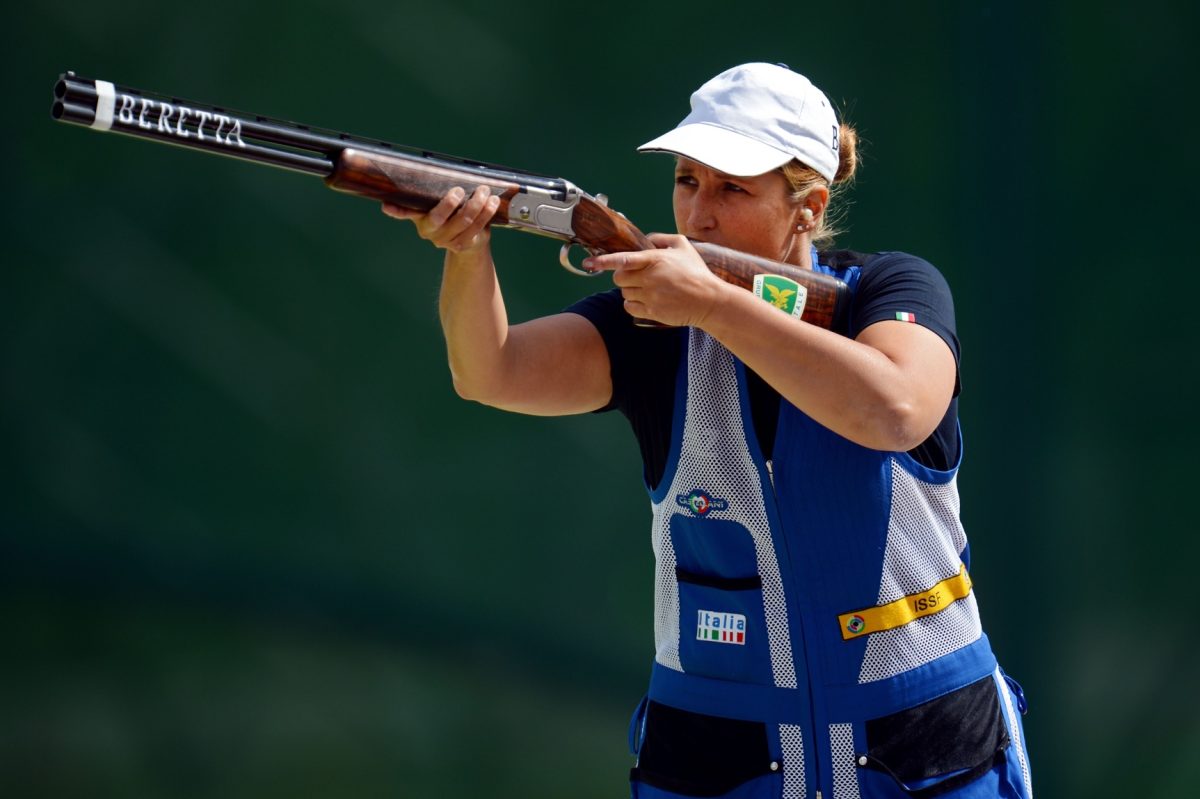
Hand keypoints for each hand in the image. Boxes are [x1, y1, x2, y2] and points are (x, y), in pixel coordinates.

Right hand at [381, 185, 500, 254]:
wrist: (467, 241)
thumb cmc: (451, 213)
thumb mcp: (437, 204)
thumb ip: (428, 193)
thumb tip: (413, 173)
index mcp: (420, 219)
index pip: (406, 213)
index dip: (396, 211)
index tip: (386, 206)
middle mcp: (430, 232)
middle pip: (439, 218)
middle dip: (449, 203)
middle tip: (459, 190)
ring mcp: (447, 241)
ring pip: (463, 222)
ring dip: (476, 205)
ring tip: (484, 190)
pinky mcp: (464, 245)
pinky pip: (477, 228)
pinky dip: (487, 213)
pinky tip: (493, 203)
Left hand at [583, 234, 729, 327]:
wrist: (709, 300)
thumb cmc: (696, 272)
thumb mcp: (683, 246)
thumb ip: (661, 239)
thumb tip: (644, 241)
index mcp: (656, 260)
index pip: (624, 259)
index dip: (604, 261)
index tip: (589, 263)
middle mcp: (650, 278)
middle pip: (619, 278)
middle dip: (623, 276)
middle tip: (638, 276)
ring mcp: (650, 296)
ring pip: (624, 292)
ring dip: (631, 290)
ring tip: (649, 288)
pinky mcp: (652, 312)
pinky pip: (629, 307)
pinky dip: (633, 304)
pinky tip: (646, 300)